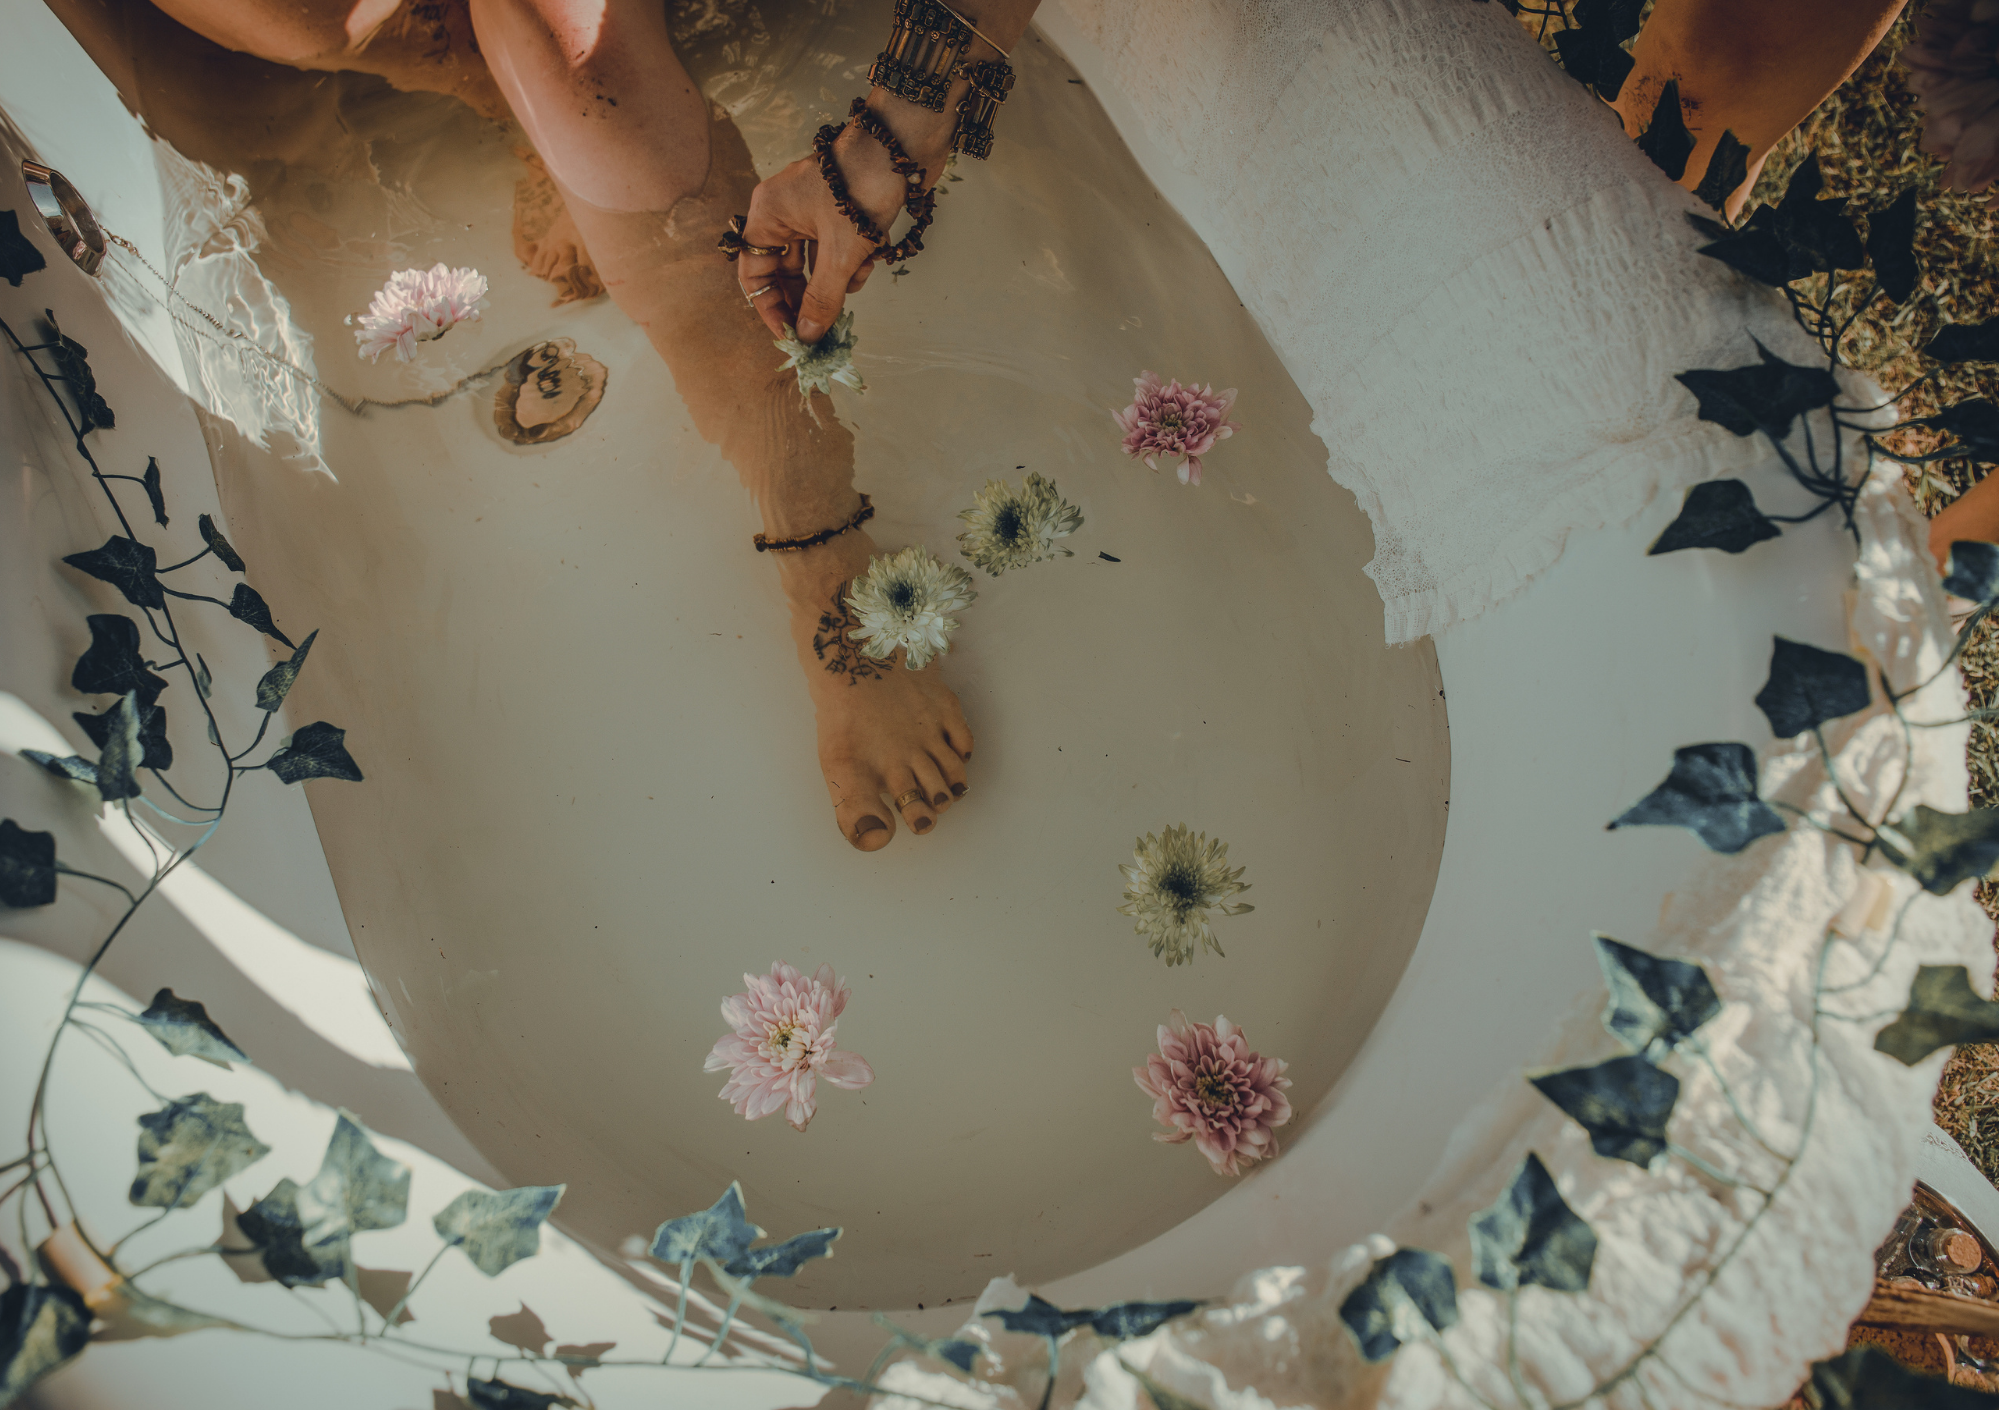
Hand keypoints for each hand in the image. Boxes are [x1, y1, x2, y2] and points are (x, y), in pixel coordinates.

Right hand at [737, 110, 946, 342]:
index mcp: (769, 214)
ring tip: (858, 272)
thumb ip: (822, 297)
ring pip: (816, 265)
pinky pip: (838, 252)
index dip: (769, 307)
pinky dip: (854, 262)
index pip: (754, 272)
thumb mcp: (840, 253)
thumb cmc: (862, 186)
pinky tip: (872, 256)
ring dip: (838, 278)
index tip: (789, 335)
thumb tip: (808, 334)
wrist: (904, 145)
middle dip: (808, 298)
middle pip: (785, 272)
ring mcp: (813, 212)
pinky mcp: (840, 214)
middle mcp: (785, 212)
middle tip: (823, 328)